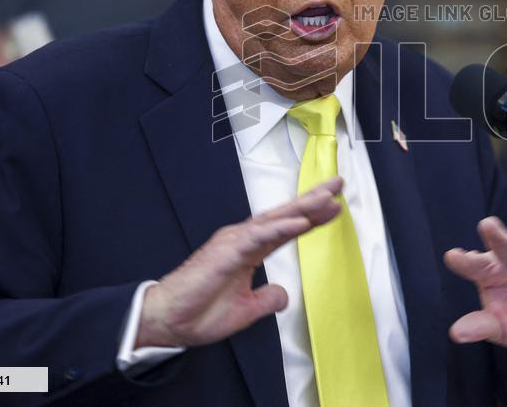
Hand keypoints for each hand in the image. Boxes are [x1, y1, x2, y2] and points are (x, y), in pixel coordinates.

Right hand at [135, 176, 343, 347]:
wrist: (169, 322)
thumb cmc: (200, 312)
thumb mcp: (246, 310)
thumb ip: (267, 299)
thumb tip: (285, 294)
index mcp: (249, 251)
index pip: (285, 229)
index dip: (311, 218)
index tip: (334, 207)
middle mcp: (243, 240)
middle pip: (284, 215)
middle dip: (312, 200)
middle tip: (337, 185)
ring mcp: (234, 242)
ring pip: (274, 219)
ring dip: (302, 207)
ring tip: (327, 198)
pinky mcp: (226, 251)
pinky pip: (259, 236)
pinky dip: (281, 227)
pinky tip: (301, 222)